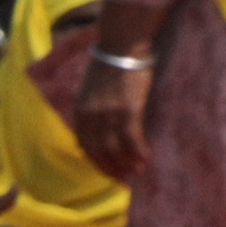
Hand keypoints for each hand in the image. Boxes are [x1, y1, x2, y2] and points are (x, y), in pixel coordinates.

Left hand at [69, 42, 151, 180]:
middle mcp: (90, 116)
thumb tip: (96, 133)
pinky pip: (132, 139)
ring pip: (115, 148)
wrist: (121, 46)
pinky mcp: (128, 110)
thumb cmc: (109, 67)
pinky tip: (146, 159)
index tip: (108, 172)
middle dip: (111, 168)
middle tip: (124, 180)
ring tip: (137, 172)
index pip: (85, 146)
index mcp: (79, 112)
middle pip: (99, 151)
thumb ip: (91, 112)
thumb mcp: (90, 92)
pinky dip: (138, 152)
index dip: (97, 162)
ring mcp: (108, 114)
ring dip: (127, 164)